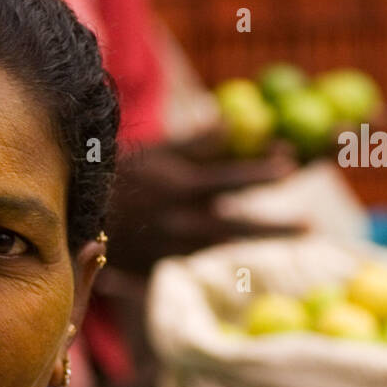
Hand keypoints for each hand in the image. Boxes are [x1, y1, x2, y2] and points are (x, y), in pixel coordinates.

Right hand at [104, 134, 304, 275]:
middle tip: (311, 226)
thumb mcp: (152, 152)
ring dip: (269, 236)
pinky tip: (272, 236)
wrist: (75, 222)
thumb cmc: (120, 176)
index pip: (228, 182)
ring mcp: (176, 249)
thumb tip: (228, 122)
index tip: (291, 165)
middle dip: (277, 228)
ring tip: (307, 228)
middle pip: (239, 227)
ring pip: (229, 245)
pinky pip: (208, 255)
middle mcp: (181, 224)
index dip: (260, 173)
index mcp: (178, 189)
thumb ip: (192, 142)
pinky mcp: (168, 264)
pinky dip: (237, 243)